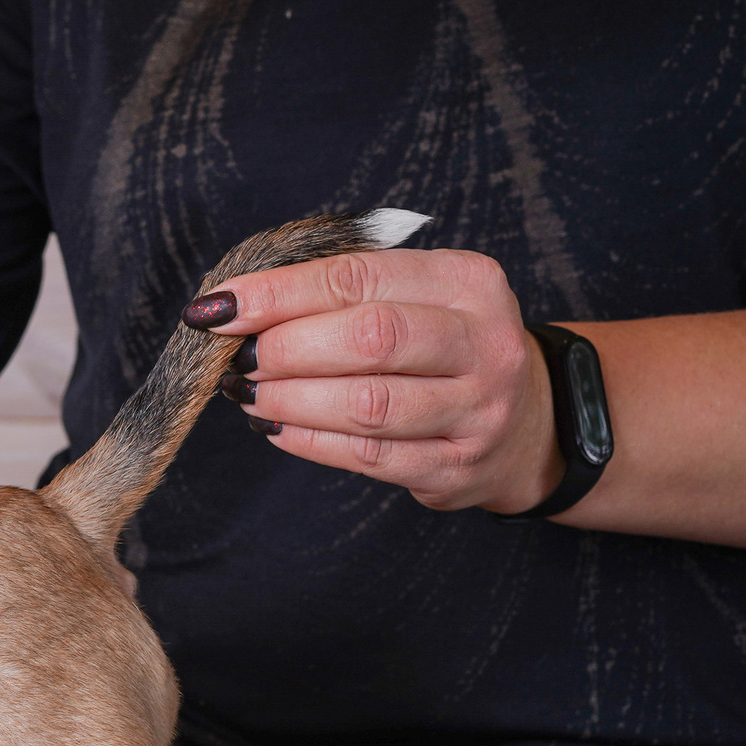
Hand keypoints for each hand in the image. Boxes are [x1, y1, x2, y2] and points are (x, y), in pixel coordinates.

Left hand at [189, 246, 561, 513]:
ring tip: (248, 391)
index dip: (279, 293)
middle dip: (285, 347)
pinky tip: (275, 425)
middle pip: (369, 338)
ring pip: (366, 405)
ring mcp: (478, 410)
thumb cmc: (445, 347)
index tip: (218, 307)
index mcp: (468, 281)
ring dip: (289, 398)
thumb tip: (236, 305)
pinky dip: (309, 439)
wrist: (527, 423)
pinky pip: (367, 457)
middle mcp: (484, 343)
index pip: (358, 277)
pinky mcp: (457, 468)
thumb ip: (340, 290)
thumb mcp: (416, 296)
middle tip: (237, 356)